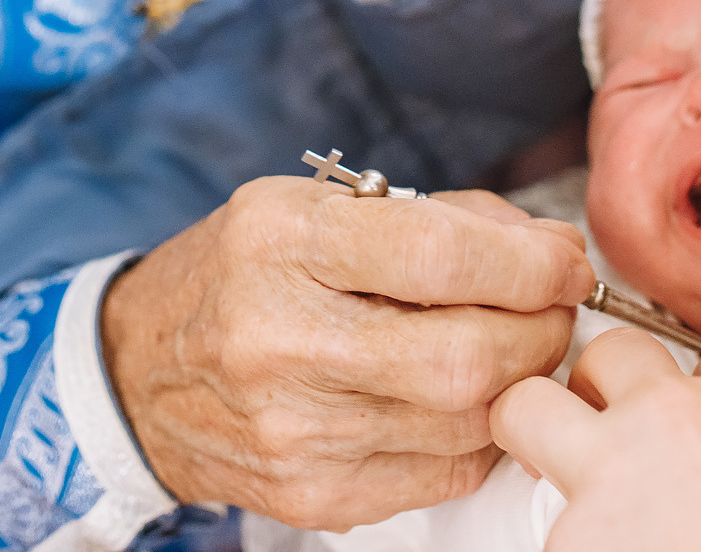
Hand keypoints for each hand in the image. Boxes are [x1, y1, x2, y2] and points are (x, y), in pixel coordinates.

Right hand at [100, 180, 594, 528]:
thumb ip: (438, 219)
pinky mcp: (313, 492)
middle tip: (551, 308)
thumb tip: (553, 247)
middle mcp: (280, 338)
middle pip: (465, 356)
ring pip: (466, 422)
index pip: (438, 255)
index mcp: (281, 242)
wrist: (139, 372)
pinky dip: (477, 434)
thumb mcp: (314, 209)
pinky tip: (463, 398)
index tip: (562, 259)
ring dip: (519, 383)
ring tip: (512, 347)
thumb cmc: (241, 274)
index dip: (527, 262)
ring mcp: (295, 428)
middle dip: (539, 330)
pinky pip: (443, 473)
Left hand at [492, 329, 700, 551]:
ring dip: (543, 430)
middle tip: (632, 433)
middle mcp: (668, 428)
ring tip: (575, 474)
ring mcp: (603, 485)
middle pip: (610, 356)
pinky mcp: (564, 550)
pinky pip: (533, 515)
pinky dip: (557, 532)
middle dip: (617, 386)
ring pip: (528, 409)